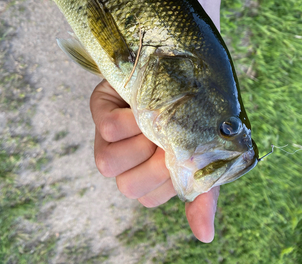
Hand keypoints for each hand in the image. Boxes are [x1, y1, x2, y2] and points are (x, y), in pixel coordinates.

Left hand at [90, 79, 218, 242]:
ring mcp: (107, 133)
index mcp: (145, 171)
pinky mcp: (99, 106)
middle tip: (170, 143)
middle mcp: (123, 157)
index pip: (148, 198)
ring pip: (107, 163)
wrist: (185, 69)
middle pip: (127, 187)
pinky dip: (129, 121)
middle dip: (154, 166)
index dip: (167, 181)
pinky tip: (144, 108)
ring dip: (138, 145)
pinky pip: (107, 128)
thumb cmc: (193, 115)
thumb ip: (202, 193)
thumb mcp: (202, 154)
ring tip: (156, 126)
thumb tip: (205, 237)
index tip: (183, 157)